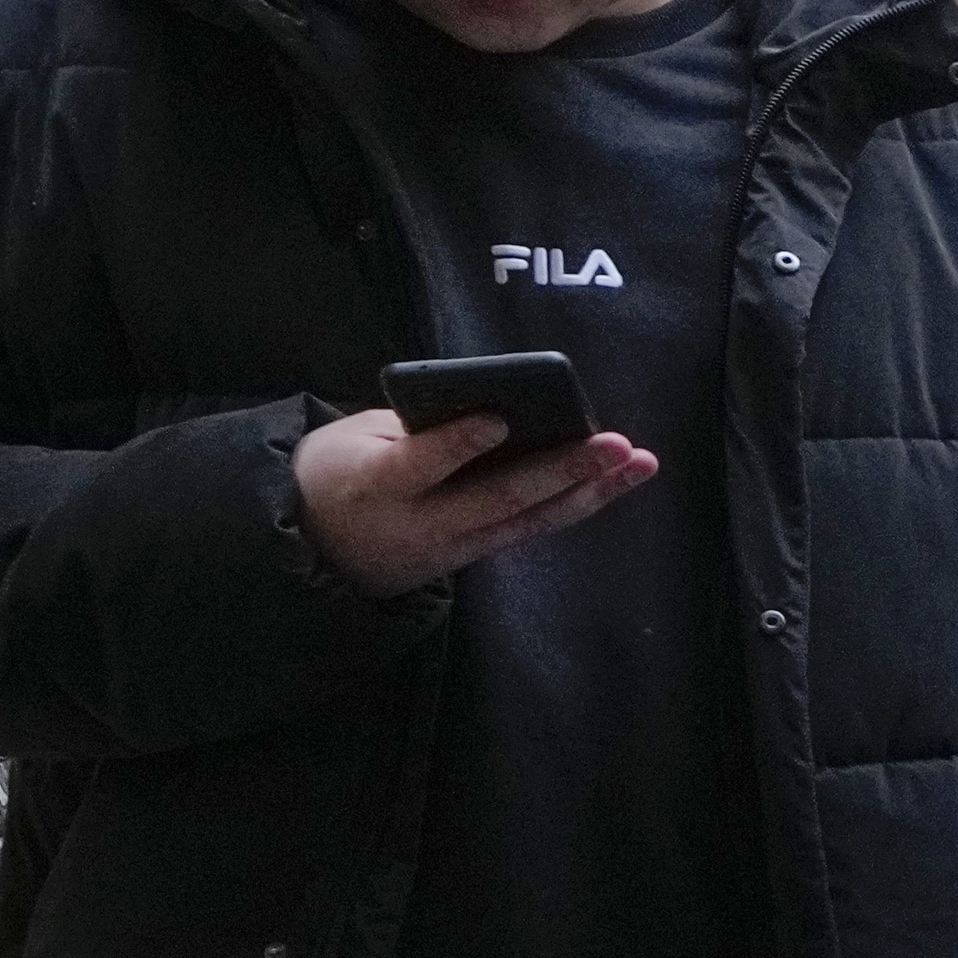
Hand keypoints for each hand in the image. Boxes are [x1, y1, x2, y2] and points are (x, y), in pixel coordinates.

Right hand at [288, 404, 656, 596]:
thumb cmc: (342, 470)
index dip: (458, 443)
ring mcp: (455, 546)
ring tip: (639, 461)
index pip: (420, 463)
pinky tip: (617, 480)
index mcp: (377, 484)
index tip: (498, 417)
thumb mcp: (357, 439)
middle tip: (614, 443)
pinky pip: (533, 528)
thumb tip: (490, 404)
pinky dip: (577, 502)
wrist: (319, 549)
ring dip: (591, 491)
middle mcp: (423, 523)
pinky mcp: (477, 554)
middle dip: (561, 469)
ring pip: (530, 520)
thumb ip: (417, 425)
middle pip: (498, 498)